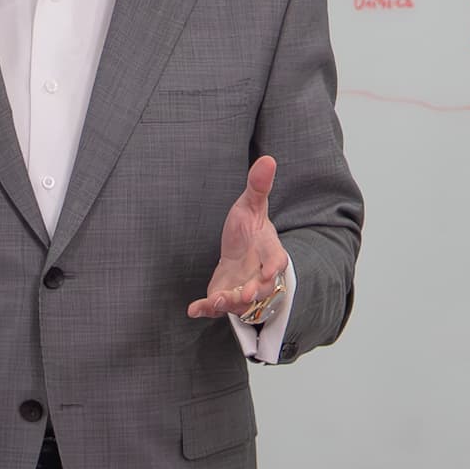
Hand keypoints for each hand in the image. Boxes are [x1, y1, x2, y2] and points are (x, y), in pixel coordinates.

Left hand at [187, 154, 290, 322]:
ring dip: (230, 303)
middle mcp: (257, 274)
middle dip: (255, 292)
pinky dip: (205, 309)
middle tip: (246, 295)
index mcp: (268, 251)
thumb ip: (258, 187)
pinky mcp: (224, 296)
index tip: (270, 271)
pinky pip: (216, 307)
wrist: (239, 252)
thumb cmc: (249, 229)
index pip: (276, 259)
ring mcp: (241, 288)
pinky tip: (193, 309)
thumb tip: (268, 158)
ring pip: (240, 302)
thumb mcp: (251, 206)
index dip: (274, 266)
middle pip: (261, 288)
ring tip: (217, 300)